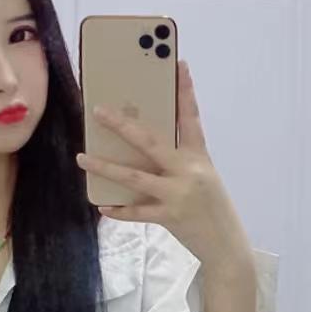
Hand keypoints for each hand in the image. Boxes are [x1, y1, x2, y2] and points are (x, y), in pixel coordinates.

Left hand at [76, 60, 252, 274]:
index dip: (185, 90)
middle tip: (99, 111)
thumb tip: (145, 150)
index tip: (179, 64)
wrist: (227, 247)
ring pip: (134, 176)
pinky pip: (137, 212)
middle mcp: (189, 171)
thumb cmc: (213, 210)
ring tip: (83, 158)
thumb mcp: (204, 179)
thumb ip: (180, 163)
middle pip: (151, 141)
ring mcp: (179, 194)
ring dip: (106, 167)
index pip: (191, 118)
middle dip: (122, 125)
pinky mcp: (170, 217)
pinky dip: (119, 210)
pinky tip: (103, 206)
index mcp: (200, 157)